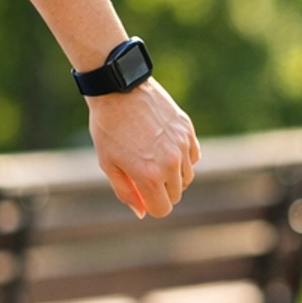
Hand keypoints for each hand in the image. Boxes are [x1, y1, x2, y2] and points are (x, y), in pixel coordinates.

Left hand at [88, 81, 198, 217]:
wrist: (118, 90)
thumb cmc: (108, 128)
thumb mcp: (108, 164)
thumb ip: (126, 192)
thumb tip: (142, 212)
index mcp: (149, 175)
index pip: (162, 209)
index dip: (150, 206)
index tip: (141, 194)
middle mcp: (170, 163)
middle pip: (175, 195)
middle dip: (160, 191)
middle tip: (142, 174)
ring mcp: (182, 145)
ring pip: (187, 177)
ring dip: (173, 176)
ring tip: (152, 159)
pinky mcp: (187, 130)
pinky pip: (193, 157)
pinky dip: (183, 159)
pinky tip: (165, 148)